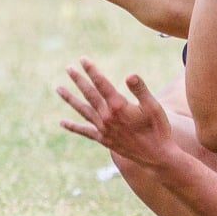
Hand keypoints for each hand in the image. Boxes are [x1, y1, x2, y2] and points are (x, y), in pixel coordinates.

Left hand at [57, 58, 177, 167]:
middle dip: (79, 80)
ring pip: (83, 110)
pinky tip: (62, 122)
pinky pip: (85, 131)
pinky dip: (73, 126)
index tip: (83, 59)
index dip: (92, 70)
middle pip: (89, 94)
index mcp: (118, 106)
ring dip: (70, 98)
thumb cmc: (158, 129)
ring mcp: (103, 129)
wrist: (156, 157)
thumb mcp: (153, 106)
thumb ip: (140, 90)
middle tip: (69, 68)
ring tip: (58, 89)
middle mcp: (107, 117)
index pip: (101, 84)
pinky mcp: (103, 139)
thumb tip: (129, 75)